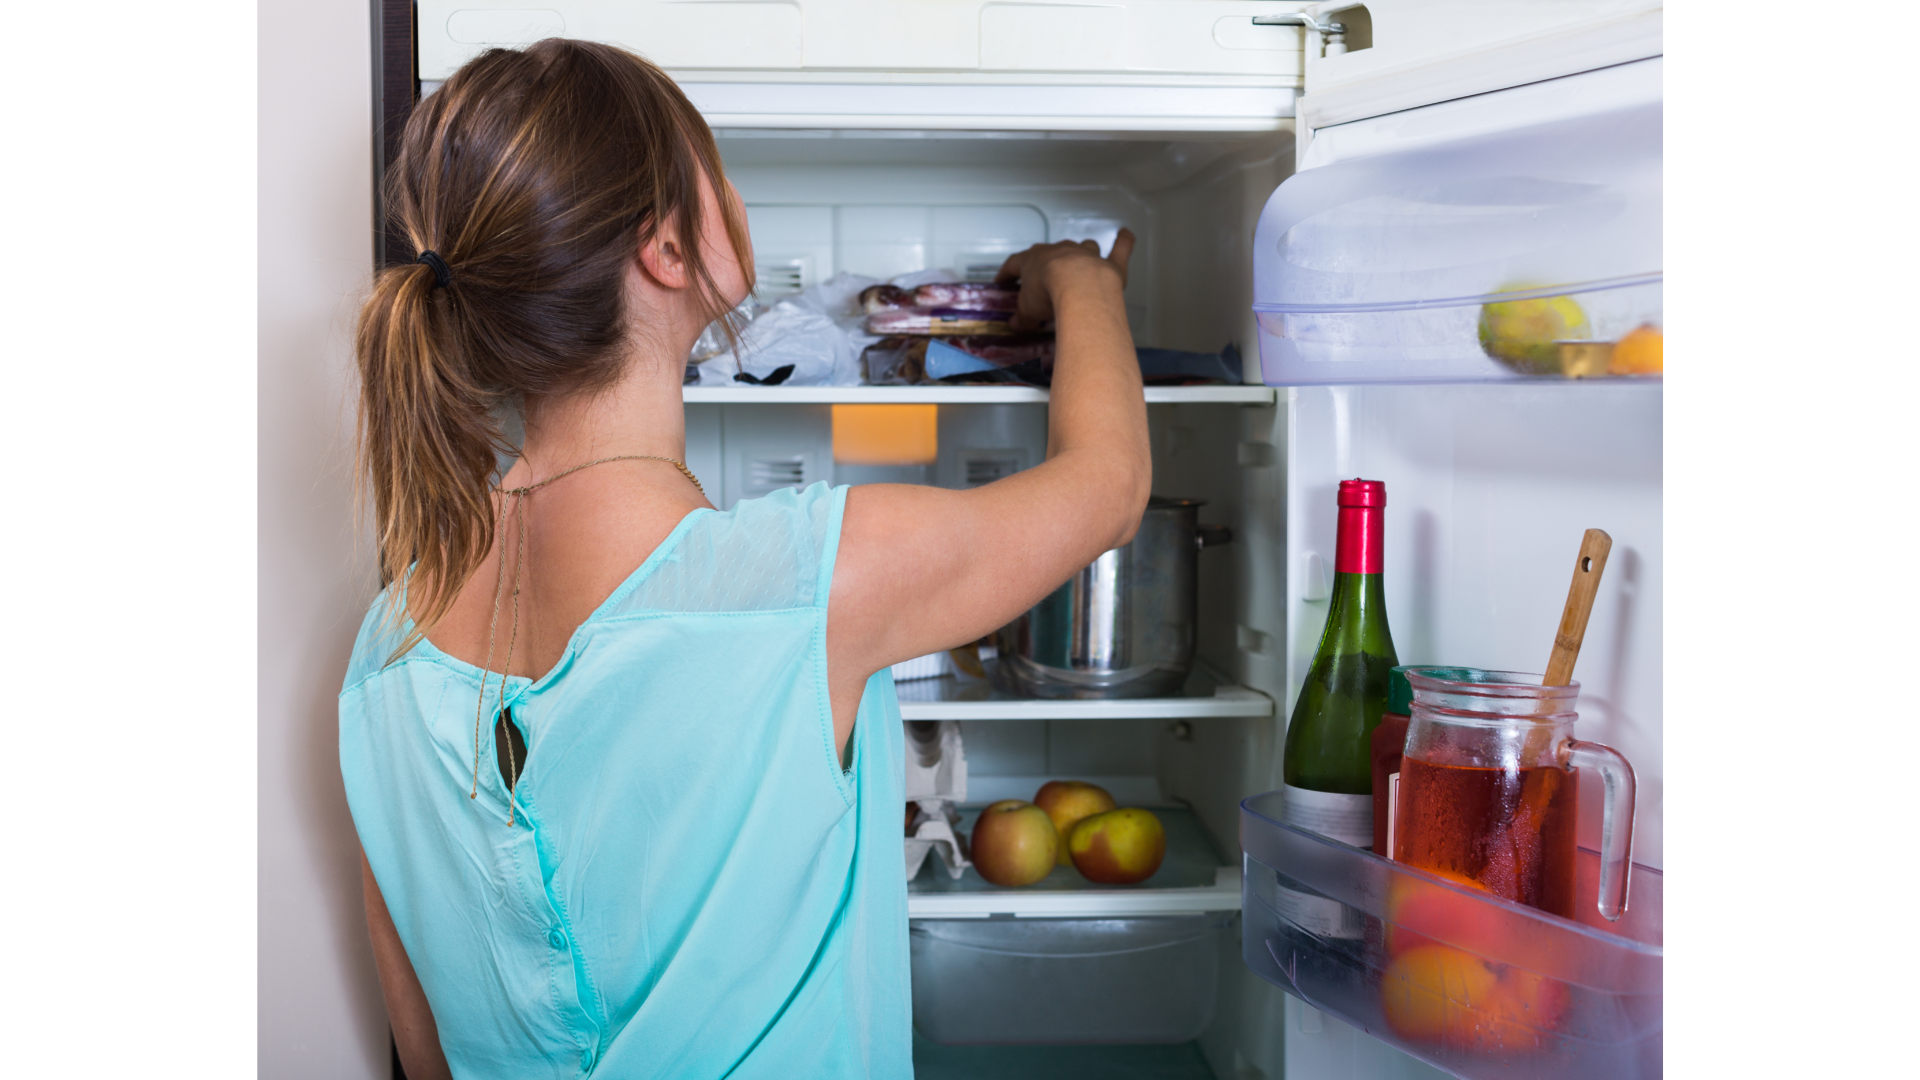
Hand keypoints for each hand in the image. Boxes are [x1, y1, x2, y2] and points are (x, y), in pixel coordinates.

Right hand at [994, 228, 1134, 332]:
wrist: (1078, 287)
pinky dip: (1123, 241)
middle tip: (1042, 277)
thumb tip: (1016, 325)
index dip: (1007, 273)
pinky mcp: (1110, 264)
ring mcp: (1086, 255)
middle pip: (1049, 253)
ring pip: (1083, 247)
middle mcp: (1060, 251)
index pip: (1015, 263)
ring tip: (1079, 261)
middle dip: (1045, 264)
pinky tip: (1126, 234)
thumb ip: (1022, 317)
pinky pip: (1120, 247)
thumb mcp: (1028, 310)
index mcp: (1034, 260)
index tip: (1002, 281)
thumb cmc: (1047, 293)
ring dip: (1080, 253)